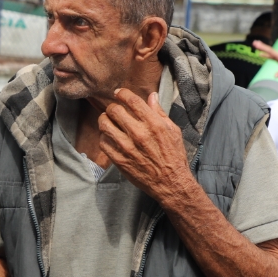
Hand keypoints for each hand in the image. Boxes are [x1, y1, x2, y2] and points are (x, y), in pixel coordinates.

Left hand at [98, 89, 190, 203]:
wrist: (171, 183)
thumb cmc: (174, 157)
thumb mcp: (173, 131)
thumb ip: (159, 113)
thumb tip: (151, 96)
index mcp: (153, 124)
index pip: (132, 101)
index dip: (122, 93)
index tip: (118, 93)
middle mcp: (139, 134)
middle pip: (114, 110)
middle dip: (112, 107)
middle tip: (114, 110)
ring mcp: (127, 147)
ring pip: (104, 124)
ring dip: (105, 120)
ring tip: (108, 121)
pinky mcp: (119, 160)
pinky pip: (103, 142)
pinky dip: (104, 137)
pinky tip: (110, 137)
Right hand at [252, 40, 277, 76]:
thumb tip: (274, 76)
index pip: (270, 52)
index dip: (264, 48)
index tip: (258, 45)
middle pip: (268, 50)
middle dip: (262, 46)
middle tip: (254, 42)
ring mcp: (277, 56)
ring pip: (268, 51)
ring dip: (262, 48)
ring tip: (255, 44)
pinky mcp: (277, 58)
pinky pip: (270, 55)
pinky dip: (265, 54)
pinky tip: (260, 54)